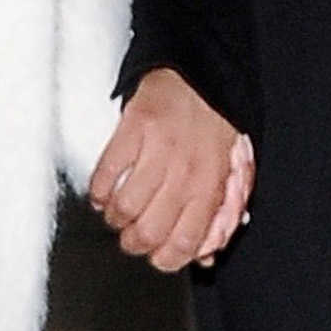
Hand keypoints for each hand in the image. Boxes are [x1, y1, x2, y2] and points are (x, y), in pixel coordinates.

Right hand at [87, 69, 247, 272]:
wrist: (201, 70)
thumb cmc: (215, 121)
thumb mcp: (231, 171)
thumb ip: (221, 216)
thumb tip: (205, 256)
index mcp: (212, 183)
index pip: (186, 242)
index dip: (167, 260)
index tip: (157, 258)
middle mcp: (185, 170)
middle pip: (149, 232)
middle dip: (135, 244)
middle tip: (133, 238)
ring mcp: (158, 149)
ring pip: (124, 208)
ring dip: (116, 218)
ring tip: (118, 213)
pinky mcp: (132, 128)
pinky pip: (106, 173)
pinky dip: (99, 191)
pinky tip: (104, 193)